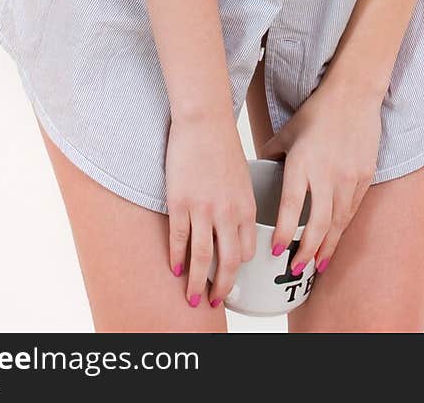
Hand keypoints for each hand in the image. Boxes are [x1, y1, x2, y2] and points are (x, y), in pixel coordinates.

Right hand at [165, 110, 256, 307]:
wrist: (204, 120)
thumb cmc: (223, 145)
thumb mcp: (243, 178)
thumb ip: (240, 205)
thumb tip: (233, 228)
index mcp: (247, 206)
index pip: (248, 251)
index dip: (239, 269)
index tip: (232, 279)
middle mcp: (228, 212)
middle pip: (228, 262)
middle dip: (222, 287)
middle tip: (215, 302)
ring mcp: (203, 209)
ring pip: (202, 257)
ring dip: (198, 283)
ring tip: (193, 298)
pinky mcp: (180, 202)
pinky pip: (179, 239)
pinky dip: (177, 258)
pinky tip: (175, 268)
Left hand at [255, 77, 382, 273]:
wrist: (355, 94)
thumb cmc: (317, 111)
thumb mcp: (287, 132)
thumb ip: (272, 154)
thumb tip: (260, 173)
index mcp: (302, 162)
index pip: (292, 206)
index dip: (285, 233)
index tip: (276, 252)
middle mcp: (326, 173)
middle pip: (318, 223)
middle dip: (307, 252)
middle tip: (296, 270)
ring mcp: (349, 177)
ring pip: (338, 222)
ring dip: (327, 246)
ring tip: (317, 265)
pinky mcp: (365, 176)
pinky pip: (353, 209)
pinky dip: (342, 227)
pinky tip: (335, 239)